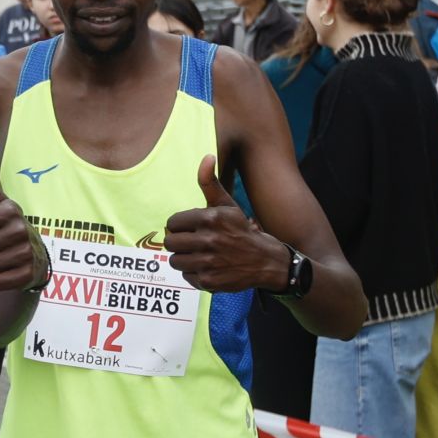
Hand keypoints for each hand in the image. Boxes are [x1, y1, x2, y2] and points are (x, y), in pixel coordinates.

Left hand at [165, 156, 286, 291]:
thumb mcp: (228, 205)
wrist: (266, 261)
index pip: (172, 222)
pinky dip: (194, 273)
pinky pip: (186, 276)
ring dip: (184, 258)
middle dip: (178, 242)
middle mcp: (209, 240)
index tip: (189, 228)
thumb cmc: (242, 230)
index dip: (179, 226)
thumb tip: (207, 156)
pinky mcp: (209, 281)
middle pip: (170, 242)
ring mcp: (209, 262)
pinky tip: (208, 267)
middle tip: (191, 242)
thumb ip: (210, 183)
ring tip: (198, 255)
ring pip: (175, 260)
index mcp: (210, 218)